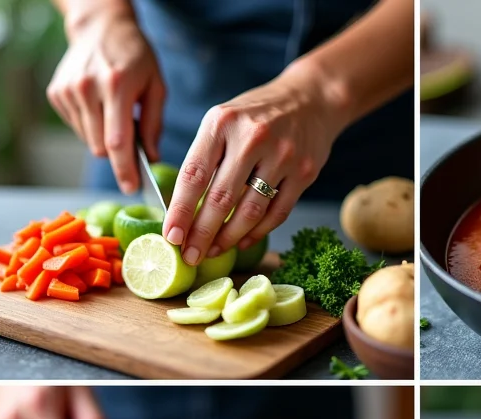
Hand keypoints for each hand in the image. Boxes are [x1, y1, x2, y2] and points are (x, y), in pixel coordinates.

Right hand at [46, 6, 165, 193]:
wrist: (100, 26)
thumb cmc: (134, 55)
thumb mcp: (155, 84)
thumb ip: (154, 123)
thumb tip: (151, 158)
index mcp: (116, 85)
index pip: (118, 142)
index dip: (124, 170)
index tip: (130, 188)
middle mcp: (87, 88)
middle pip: (100, 147)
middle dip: (117, 154)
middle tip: (131, 142)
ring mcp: (68, 91)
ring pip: (88, 140)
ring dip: (103, 137)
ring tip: (113, 112)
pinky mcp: (56, 93)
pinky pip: (77, 127)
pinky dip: (90, 125)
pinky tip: (97, 104)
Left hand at [162, 66, 343, 265]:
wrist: (310, 99)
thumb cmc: (255, 116)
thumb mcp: (223, 121)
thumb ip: (203, 158)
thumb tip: (181, 212)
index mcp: (222, 122)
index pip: (194, 175)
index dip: (180, 211)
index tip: (171, 237)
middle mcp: (252, 137)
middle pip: (221, 199)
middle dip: (201, 234)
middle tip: (189, 257)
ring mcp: (282, 155)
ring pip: (250, 212)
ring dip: (227, 239)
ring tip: (212, 251)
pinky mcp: (304, 172)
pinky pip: (276, 213)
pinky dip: (256, 233)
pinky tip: (240, 241)